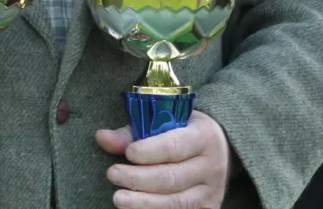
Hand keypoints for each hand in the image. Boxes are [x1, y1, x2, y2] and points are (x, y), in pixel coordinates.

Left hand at [96, 110, 229, 208]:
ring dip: (143, 203)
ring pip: (176, 202)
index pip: (174, 146)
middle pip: (172, 178)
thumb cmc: (185, 131)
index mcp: (203, 136)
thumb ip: (134, 130)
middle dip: (138, 179)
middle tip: (113, 174)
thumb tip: (102, 137)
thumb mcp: (166, 121)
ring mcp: (211, 192)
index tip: (128, 153)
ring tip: (119, 198)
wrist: (221, 151)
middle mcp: (211, 166)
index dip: (149, 151)